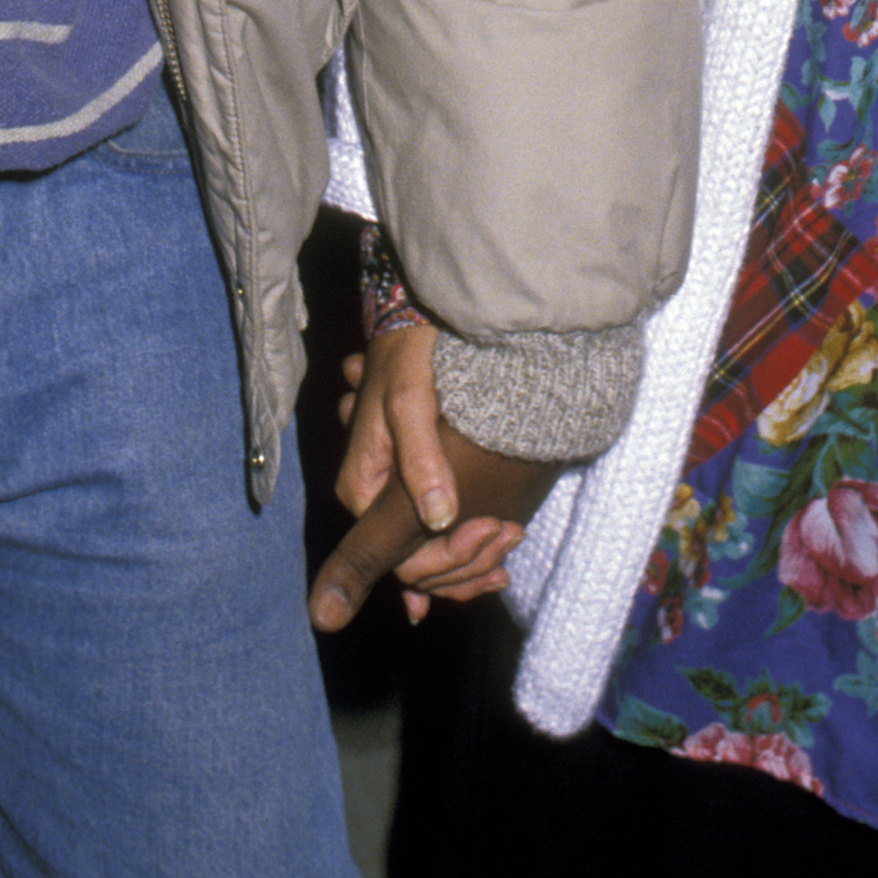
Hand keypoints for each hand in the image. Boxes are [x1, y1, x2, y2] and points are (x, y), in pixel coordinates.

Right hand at [310, 326, 558, 630]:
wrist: (417, 316)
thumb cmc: (408, 355)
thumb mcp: (410, 402)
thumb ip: (420, 461)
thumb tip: (439, 520)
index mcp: (363, 487)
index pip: (404, 559)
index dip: (451, 555)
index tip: (494, 527)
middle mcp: (375, 496)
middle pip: (418, 561)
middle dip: (467, 559)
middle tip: (513, 532)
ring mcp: (398, 487)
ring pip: (432, 547)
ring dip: (474, 551)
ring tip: (514, 530)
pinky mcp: (421, 478)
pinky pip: (441, 529)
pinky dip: (471, 538)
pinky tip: (505, 529)